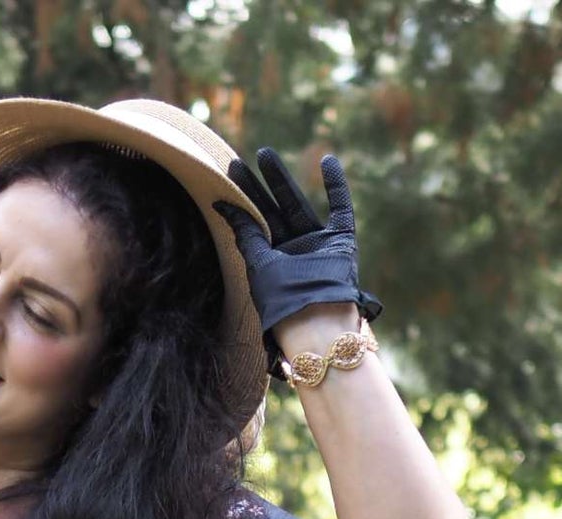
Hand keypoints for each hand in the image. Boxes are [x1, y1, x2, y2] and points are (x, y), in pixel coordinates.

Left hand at [212, 148, 382, 377]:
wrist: (316, 322)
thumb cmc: (283, 301)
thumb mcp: (257, 265)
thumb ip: (245, 233)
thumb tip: (220, 204)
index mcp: (271, 262)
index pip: (255, 223)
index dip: (242, 200)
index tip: (230, 173)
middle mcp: (293, 253)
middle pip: (273, 211)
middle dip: (258, 185)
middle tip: (243, 159)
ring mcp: (318, 247)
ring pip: (297, 203)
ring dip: (281, 180)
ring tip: (265, 154)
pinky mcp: (342, 244)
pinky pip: (341, 208)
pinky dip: (337, 185)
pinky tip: (327, 160)